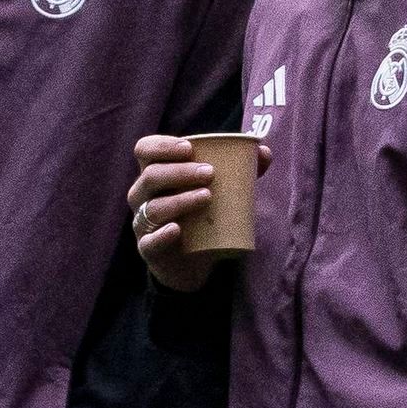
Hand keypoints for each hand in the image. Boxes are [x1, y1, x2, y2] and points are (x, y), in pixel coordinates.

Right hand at [128, 134, 271, 292]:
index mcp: (154, 173)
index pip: (145, 149)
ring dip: (179, 200)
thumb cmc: (201, 215)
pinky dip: (162, 235)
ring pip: (153, 208)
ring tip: (207, 197)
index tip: (189, 148)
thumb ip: (241, 170)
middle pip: (150, 176)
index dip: (162, 146)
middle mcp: (142, 195)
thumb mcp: (218, 190)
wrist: (194, 261)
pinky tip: (177, 229)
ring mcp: (143, 223)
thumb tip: (264, 152)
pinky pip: (150, 242)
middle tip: (210, 173)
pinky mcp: (149, 249)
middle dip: (179, 172)